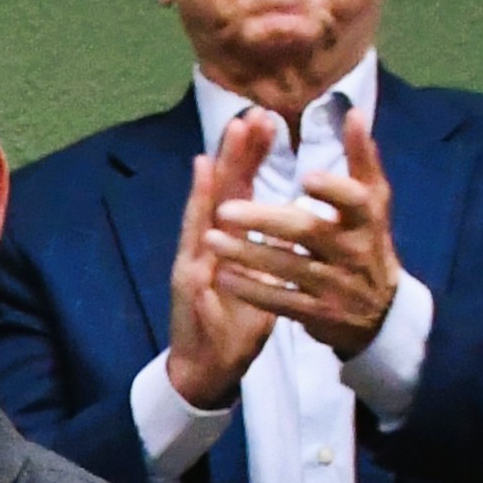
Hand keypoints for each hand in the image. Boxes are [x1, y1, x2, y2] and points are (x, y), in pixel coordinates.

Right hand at [161, 107, 285, 409]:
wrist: (206, 369)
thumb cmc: (235, 326)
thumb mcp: (263, 284)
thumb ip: (273, 252)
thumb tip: (295, 223)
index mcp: (228, 243)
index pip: (241, 192)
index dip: (253, 158)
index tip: (267, 122)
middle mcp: (207, 245)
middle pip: (223, 190)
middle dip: (236, 152)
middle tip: (250, 113)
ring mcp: (194, 262)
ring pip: (204, 209)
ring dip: (214, 173)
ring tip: (224, 138)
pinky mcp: (187, 284)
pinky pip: (194, 241)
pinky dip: (197, 211)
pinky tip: (202, 181)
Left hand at [211, 107, 407, 359]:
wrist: (379, 310)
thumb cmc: (368, 240)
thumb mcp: (374, 202)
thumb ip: (362, 158)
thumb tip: (354, 112)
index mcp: (368, 218)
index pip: (356, 201)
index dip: (334, 190)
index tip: (305, 177)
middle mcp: (354, 251)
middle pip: (309, 232)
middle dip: (266, 220)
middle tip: (225, 209)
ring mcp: (335, 285)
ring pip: (288, 268)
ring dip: (246, 254)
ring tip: (209, 240)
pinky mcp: (317, 313)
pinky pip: (281, 302)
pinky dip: (252, 289)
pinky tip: (223, 277)